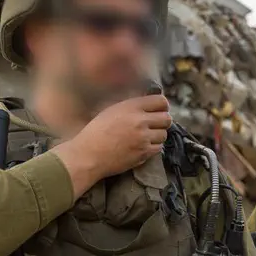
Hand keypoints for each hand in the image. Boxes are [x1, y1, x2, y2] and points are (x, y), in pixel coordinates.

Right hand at [55, 95, 171, 194]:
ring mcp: (143, 138)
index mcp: (131, 107)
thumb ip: (131, 106)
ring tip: (146, 137)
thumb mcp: (111, 110)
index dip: (162, 106)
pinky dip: (153, 147)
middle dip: (162, 121)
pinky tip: (143, 146)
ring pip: (164, 134)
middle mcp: (140, 121)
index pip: (161, 101)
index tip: (159, 110)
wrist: (88, 154)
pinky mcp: (143, 153)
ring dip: (157, 135)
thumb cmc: (95, 132)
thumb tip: (147, 104)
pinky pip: (159, 148)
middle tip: (155, 125)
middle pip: (167, 118)